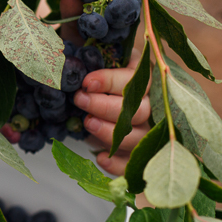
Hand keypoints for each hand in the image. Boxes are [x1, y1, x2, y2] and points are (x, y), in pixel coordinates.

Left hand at [72, 48, 150, 175]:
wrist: (98, 99)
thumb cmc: (97, 76)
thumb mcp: (95, 58)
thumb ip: (90, 55)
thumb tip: (69, 57)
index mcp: (144, 76)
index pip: (136, 79)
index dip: (111, 81)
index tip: (86, 83)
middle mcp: (153, 105)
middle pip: (139, 110)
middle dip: (105, 107)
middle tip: (80, 100)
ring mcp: (148, 131)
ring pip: (139, 137)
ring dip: (110, 132)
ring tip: (87, 123)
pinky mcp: (137, 154)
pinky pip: (134, 164)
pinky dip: (118, 165)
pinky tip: (100, 157)